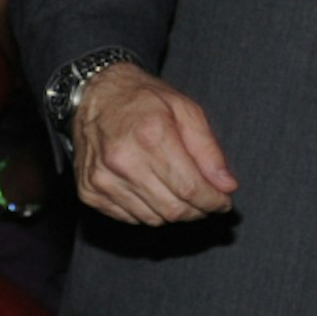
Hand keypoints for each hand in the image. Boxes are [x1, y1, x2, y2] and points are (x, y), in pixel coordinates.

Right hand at [70, 63, 236, 223]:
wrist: (93, 96)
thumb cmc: (141, 99)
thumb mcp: (185, 110)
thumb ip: (208, 150)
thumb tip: (226, 186)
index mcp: (151, 135)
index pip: (189, 187)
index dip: (213, 201)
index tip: (223, 202)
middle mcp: (123, 160)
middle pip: (172, 209)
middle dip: (197, 210)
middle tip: (206, 201)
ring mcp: (102, 179)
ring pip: (152, 219)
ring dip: (173, 212)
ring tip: (179, 194)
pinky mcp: (90, 192)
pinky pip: (129, 218)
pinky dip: (148, 211)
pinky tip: (152, 191)